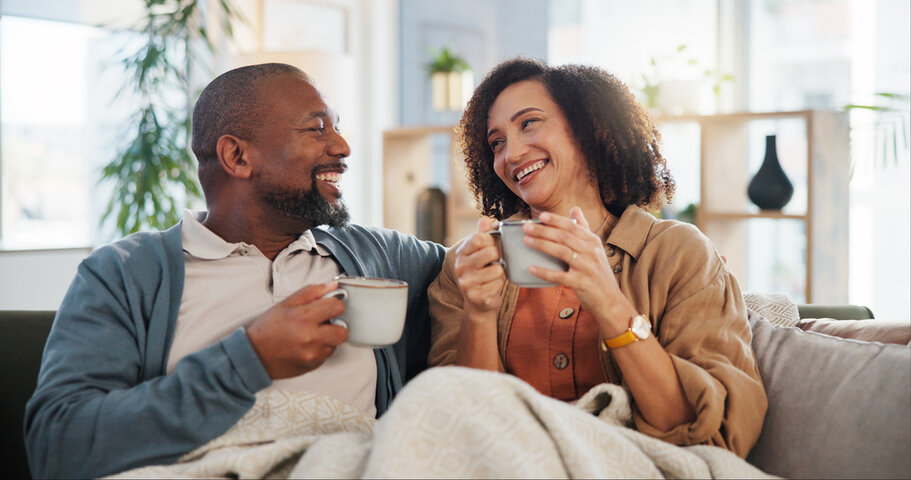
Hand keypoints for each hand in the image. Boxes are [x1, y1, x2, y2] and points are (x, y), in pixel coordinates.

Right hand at [246, 282, 348, 378]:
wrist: (254, 355)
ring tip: (310, 335)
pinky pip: (326, 355)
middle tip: (322, 323)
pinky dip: (320, 349)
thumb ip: (312, 292)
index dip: (334, 304)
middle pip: (343, 330)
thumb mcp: (286, 304)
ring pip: (335, 344)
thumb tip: (333, 286)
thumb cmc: (268, 328)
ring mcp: (313, 354)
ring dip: (328, 338)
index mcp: (304, 317)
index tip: (328, 306)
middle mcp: (311, 337)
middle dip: (336, 325)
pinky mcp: (313, 366)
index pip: (337, 307)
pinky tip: (306, 345)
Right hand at [453, 217, 505, 320]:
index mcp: (461, 253)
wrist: (478, 303)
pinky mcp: (476, 296)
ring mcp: (467, 283)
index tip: (491, 247)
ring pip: (498, 270)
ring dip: (499, 275)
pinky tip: (490, 289)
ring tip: (491, 278)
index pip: (478, 238)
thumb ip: (483, 236)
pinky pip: (498, 285)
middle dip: (498, 258)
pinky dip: (498, 287)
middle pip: (491, 252)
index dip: (490, 241)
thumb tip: (485, 219)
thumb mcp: (480, 253)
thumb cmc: (482, 273)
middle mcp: (460, 267)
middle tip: (493, 264)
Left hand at [523, 208, 633, 333]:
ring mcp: (586, 267)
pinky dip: (544, 272)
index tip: (541, 216)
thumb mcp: (595, 248)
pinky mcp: (581, 283)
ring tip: (526, 241)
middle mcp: (591, 252)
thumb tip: (574, 208)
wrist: (610, 300)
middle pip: (564, 237)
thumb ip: (583, 228)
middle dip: (543, 231)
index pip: (572, 226)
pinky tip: (531, 268)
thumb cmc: (598, 272)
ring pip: (561, 252)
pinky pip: (559, 276)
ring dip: (542, 245)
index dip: (556, 220)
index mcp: (593, 241)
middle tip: (526, 227)